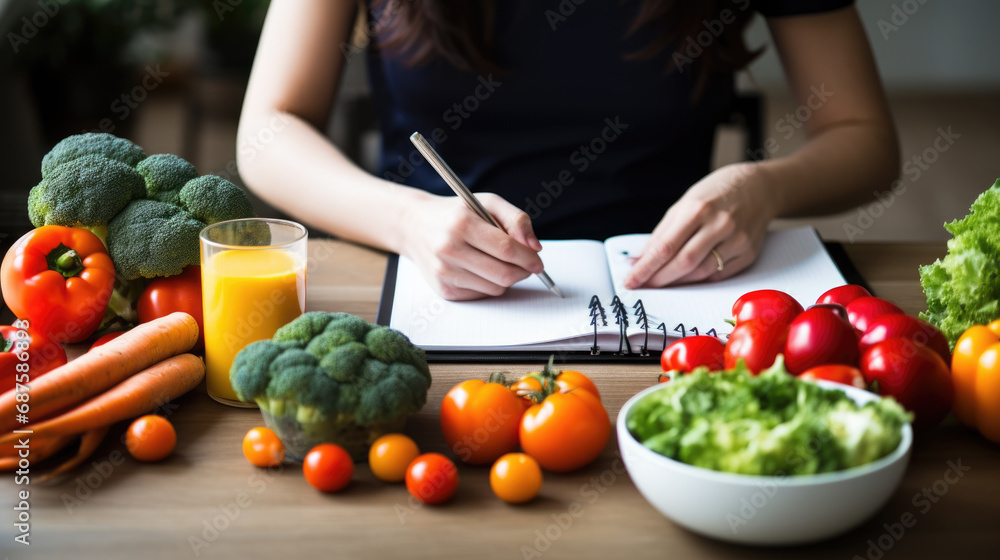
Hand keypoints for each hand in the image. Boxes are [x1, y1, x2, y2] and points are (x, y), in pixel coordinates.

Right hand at [401, 192, 543, 299]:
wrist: (414, 225)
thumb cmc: (456, 213)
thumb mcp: (487, 203)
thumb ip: (517, 219)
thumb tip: (535, 247)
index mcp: (461, 224)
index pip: (506, 249)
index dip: (528, 258)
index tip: (538, 260)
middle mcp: (449, 250)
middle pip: (503, 274)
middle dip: (523, 272)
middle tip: (527, 265)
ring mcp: (444, 272)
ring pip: (495, 288)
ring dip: (507, 278)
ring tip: (500, 262)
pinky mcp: (443, 290)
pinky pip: (482, 294)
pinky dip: (490, 284)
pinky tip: (481, 269)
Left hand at [624, 163, 775, 288]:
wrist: (759, 188)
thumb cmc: (716, 194)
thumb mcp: (684, 205)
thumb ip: (662, 234)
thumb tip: (639, 260)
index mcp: (698, 208)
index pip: (665, 246)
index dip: (645, 268)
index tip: (631, 280)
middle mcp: (720, 224)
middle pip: (683, 262)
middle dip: (660, 279)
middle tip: (644, 286)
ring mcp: (737, 239)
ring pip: (701, 272)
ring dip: (678, 282)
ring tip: (663, 282)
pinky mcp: (749, 252)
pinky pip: (718, 275)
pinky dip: (699, 279)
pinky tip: (688, 278)